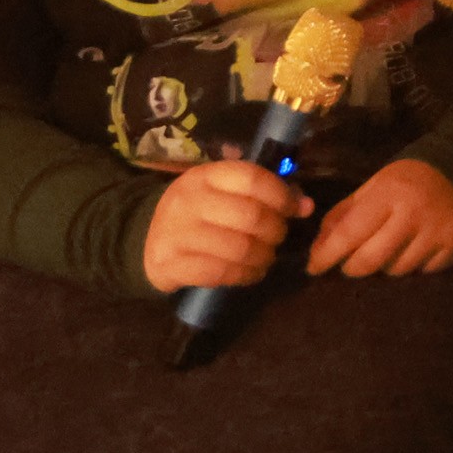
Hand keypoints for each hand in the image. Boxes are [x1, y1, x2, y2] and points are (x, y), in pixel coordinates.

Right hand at [138, 159, 307, 293]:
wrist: (147, 240)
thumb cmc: (198, 213)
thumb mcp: (222, 193)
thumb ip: (262, 194)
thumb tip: (305, 205)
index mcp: (205, 176)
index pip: (252, 179)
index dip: (282, 195)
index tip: (295, 209)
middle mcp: (188, 201)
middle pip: (250, 216)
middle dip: (275, 230)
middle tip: (278, 237)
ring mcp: (177, 233)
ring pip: (239, 248)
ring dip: (263, 256)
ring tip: (266, 257)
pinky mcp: (171, 264)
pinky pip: (220, 273)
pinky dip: (245, 275)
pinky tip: (252, 273)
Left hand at [309, 158, 452, 278]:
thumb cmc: (410, 179)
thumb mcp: (373, 186)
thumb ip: (344, 214)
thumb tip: (318, 248)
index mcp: (388, 194)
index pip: (349, 233)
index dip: (326, 255)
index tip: (313, 267)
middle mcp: (413, 215)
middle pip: (371, 261)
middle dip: (352, 267)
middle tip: (348, 264)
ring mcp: (437, 233)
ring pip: (396, 271)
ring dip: (384, 267)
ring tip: (385, 252)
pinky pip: (423, 272)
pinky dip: (412, 267)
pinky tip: (412, 251)